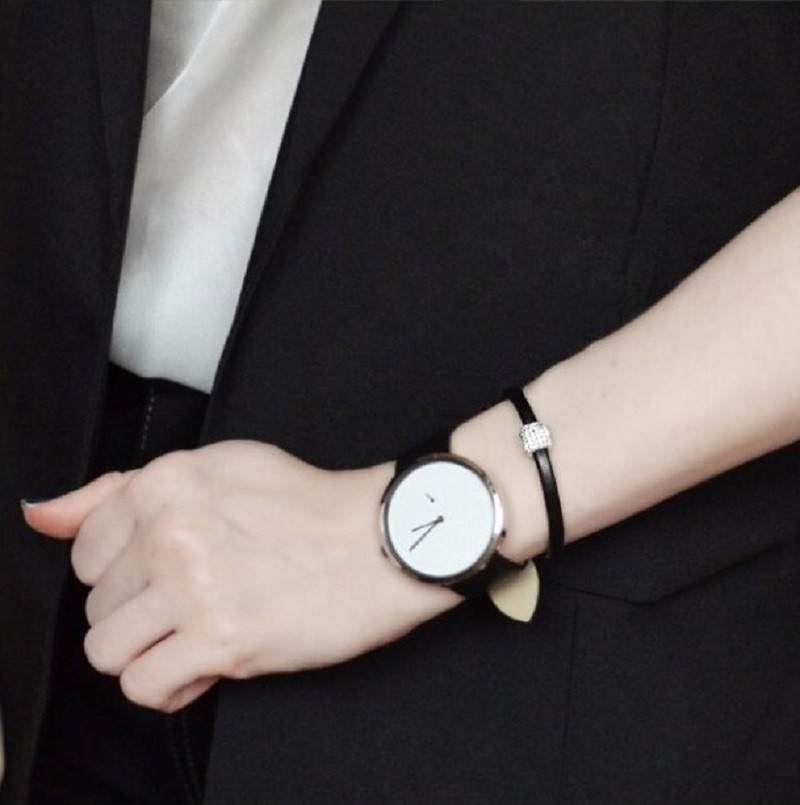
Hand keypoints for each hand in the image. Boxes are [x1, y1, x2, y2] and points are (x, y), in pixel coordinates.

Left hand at [22, 442, 460, 712]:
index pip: (85, 548)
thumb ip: (121, 490)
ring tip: (195, 634)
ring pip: (106, 649)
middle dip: (141, 608)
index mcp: (166, 482)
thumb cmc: (310, 506)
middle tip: (197, 598)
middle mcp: (170, 530)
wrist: (381, 541)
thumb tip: (43, 514)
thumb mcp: (219, 468)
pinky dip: (173, 683)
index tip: (164, 571)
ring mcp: (193, 586)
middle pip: (96, 602)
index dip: (126, 569)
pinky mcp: (220, 639)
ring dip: (150, 649)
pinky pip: (143, 686)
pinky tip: (207, 660)